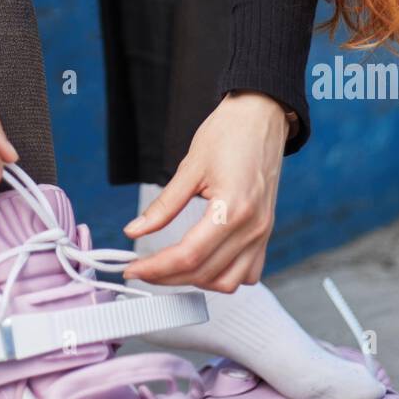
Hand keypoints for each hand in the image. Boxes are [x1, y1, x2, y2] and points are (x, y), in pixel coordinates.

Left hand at [120, 92, 289, 292]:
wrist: (261, 116)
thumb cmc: (229, 133)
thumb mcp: (190, 167)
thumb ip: (163, 205)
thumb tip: (135, 231)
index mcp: (233, 209)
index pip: (189, 255)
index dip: (156, 268)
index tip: (133, 268)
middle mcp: (253, 228)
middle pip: (204, 273)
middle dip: (167, 277)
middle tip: (142, 269)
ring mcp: (263, 233)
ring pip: (229, 282)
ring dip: (196, 281)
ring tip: (169, 268)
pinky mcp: (265, 232)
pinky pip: (247, 272)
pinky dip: (223, 276)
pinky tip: (202, 263)